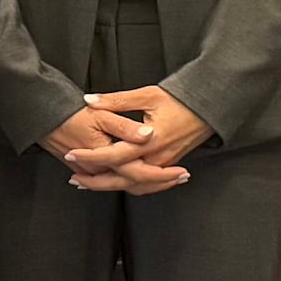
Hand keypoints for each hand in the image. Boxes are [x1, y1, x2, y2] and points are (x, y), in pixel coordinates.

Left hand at [70, 86, 211, 192]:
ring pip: (134, 185)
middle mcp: (157, 158)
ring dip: (110, 186)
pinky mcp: (168, 165)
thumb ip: (116, 100)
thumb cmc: (180, 100)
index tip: (71, 154)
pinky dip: (128, 186)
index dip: (90, 157)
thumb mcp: (147, 95)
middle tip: (74, 178)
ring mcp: (164, 164)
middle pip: (121, 179)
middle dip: (96, 181)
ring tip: (88, 183)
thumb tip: (90, 101)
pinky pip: (146, 184)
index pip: (113, 155)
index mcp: (149, 141)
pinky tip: (116, 182)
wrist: (209, 109)